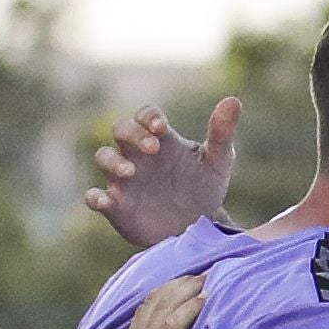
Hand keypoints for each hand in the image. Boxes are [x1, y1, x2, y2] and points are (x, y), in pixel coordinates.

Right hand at [72, 275, 208, 328]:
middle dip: (179, 285)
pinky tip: (204, 299)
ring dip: (187, 290)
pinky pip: (172, 326)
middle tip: (201, 273)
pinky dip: (189, 310)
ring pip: (165, 307)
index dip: (163, 295)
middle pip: (157, 302)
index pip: (145, 312)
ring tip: (207, 277)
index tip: (180, 284)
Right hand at [85, 98, 239, 249]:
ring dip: (112, 161)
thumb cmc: (204, 188)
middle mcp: (138, 154)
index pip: (146, 116)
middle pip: (121, 130)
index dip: (149, 117)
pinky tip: (105, 201)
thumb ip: (222, 133)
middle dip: (132, 134)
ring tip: (130, 171)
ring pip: (103, 158)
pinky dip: (95, 198)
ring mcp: (124, 179)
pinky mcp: (117, 206)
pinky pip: (94, 197)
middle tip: (153, 148)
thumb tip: (233, 101)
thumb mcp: (218, 162)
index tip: (162, 127)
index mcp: (161, 140)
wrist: (198, 228)